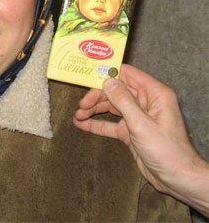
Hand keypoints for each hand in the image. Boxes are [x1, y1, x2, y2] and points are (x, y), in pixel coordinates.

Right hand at [73, 64, 208, 216]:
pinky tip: (82, 124)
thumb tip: (108, 82)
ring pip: (110, 106)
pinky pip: (110, 123)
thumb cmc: (167, 151)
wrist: (176, 179)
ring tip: (77, 115)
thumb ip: (124, 102)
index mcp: (154, 94)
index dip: (108, 73)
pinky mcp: (130, 131)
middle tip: (82, 105)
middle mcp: (145, 102)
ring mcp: (137, 117)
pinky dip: (96, 123)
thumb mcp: (142, 124)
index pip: (127, 74)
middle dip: (97, 96)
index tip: (89, 75)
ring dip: (93, 110)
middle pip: (115, 91)